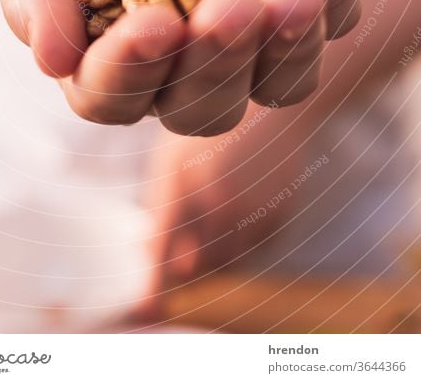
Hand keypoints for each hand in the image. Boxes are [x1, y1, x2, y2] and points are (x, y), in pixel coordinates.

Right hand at [0, 0, 360, 135]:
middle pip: (207, 106)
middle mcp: (182, 72)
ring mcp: (248, 43)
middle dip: (220, 61)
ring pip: (281, 81)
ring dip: (289, 46)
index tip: (152, 23)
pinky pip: (332, 20)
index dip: (132, 70)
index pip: (116, 96)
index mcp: (110, 69)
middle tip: (229, 9)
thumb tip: (49, 57)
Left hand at [144, 104, 313, 297]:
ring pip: (222, 260)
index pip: (162, 247)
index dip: (152, 284)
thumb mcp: (174, 154)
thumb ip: (161, 201)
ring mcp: (251, 211)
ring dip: (208, 253)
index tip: (143, 312)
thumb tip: (147, 249)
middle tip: (175, 251)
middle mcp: (218, 201)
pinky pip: (250, 250)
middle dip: (180, 264)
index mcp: (182, 181)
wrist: (271, 108)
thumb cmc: (209, 129)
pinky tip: (236, 207)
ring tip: (209, 212)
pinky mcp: (277, 216)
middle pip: (193, 263)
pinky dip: (237, 242)